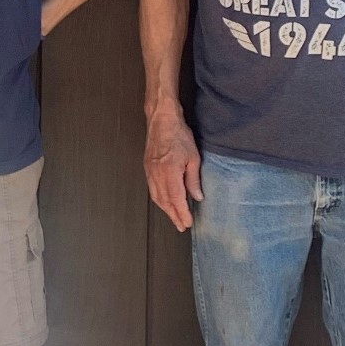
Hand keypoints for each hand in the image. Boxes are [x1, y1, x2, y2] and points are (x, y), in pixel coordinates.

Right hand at [144, 105, 201, 232]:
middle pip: (164, 201)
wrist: (161, 119)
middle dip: (173, 215)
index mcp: (169, 171)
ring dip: (165, 209)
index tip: (188, 222)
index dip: (182, 213)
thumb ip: (193, 179)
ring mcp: (150, 171)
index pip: (176, 199)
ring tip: (174, 217)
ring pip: (156, 196)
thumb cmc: (177, 134)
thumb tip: (197, 196)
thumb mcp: (193, 157)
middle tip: (181, 226)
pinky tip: (165, 202)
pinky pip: (152, 188)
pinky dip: (159, 199)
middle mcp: (157, 173)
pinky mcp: (147, 167)